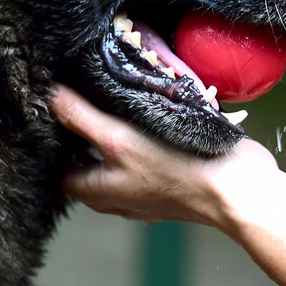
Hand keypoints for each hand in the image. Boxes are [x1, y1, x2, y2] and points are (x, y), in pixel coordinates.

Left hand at [49, 84, 279, 228]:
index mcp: (95, 191)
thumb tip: (49, 96)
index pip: (56, 165)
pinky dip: (141, 130)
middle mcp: (116, 193)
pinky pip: (144, 149)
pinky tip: (146, 108)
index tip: (52, 105)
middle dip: (82, 130)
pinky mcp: (168, 172)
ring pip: (116, 153)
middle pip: (86, 158)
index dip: (52, 137)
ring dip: (113, 127)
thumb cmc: (176, 170)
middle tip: (80, 92)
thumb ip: (81, 118)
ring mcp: (143, 185)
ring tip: (111, 93)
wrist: (237, 188)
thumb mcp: (118, 140)